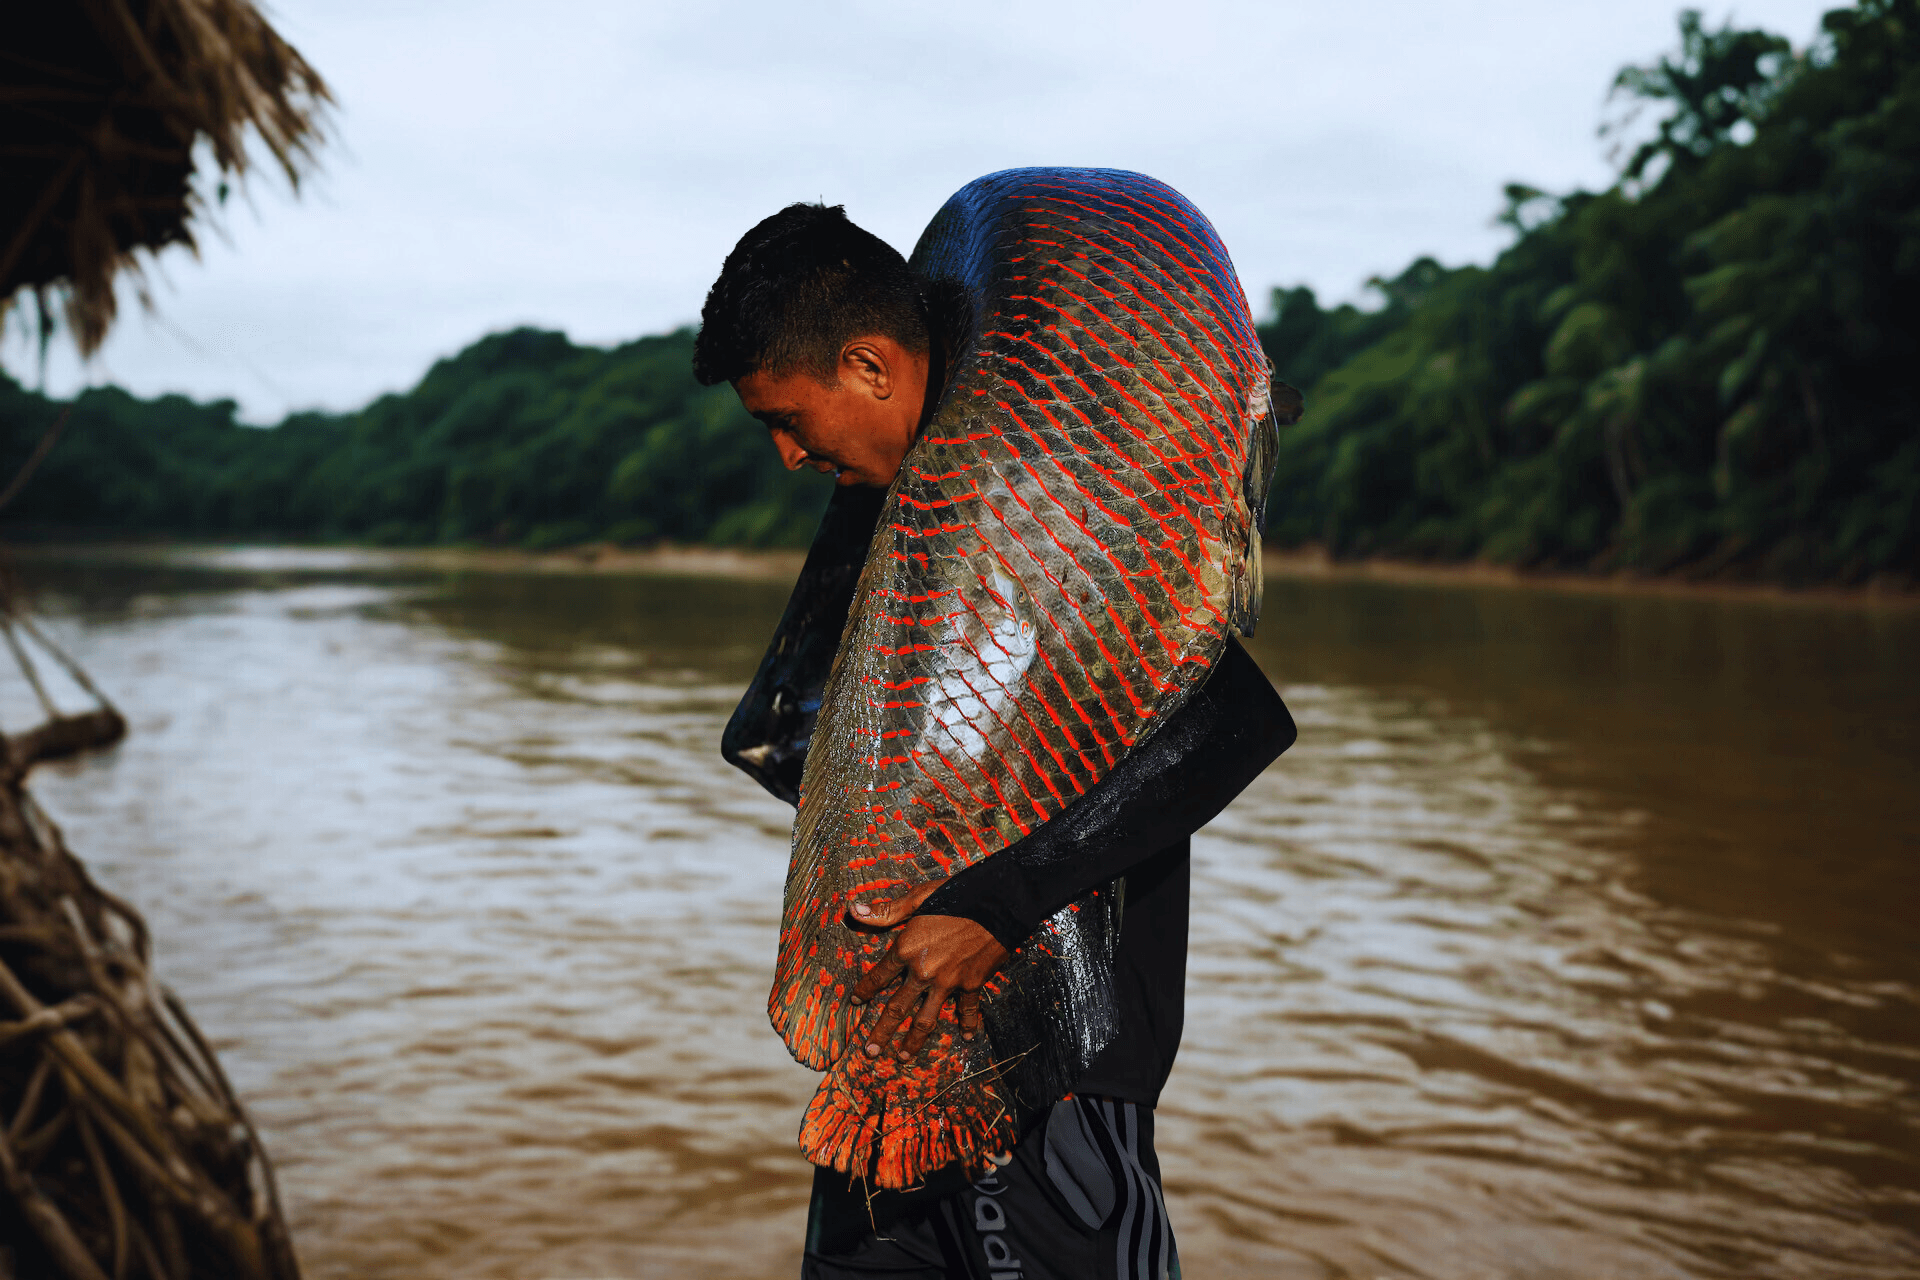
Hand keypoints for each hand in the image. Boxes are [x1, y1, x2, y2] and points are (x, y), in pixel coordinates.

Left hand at [847, 879, 1009, 1060]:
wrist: (999, 903)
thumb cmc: (957, 895)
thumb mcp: (918, 898)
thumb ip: (886, 911)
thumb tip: (852, 910)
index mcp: (907, 949)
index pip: (879, 976)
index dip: (865, 989)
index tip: (855, 1002)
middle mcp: (924, 972)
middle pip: (897, 1008)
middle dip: (882, 1032)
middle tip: (870, 1051)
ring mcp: (948, 982)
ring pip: (926, 1019)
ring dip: (914, 1041)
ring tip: (903, 1057)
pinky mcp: (972, 984)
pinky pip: (967, 1010)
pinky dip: (968, 1024)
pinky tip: (967, 1037)